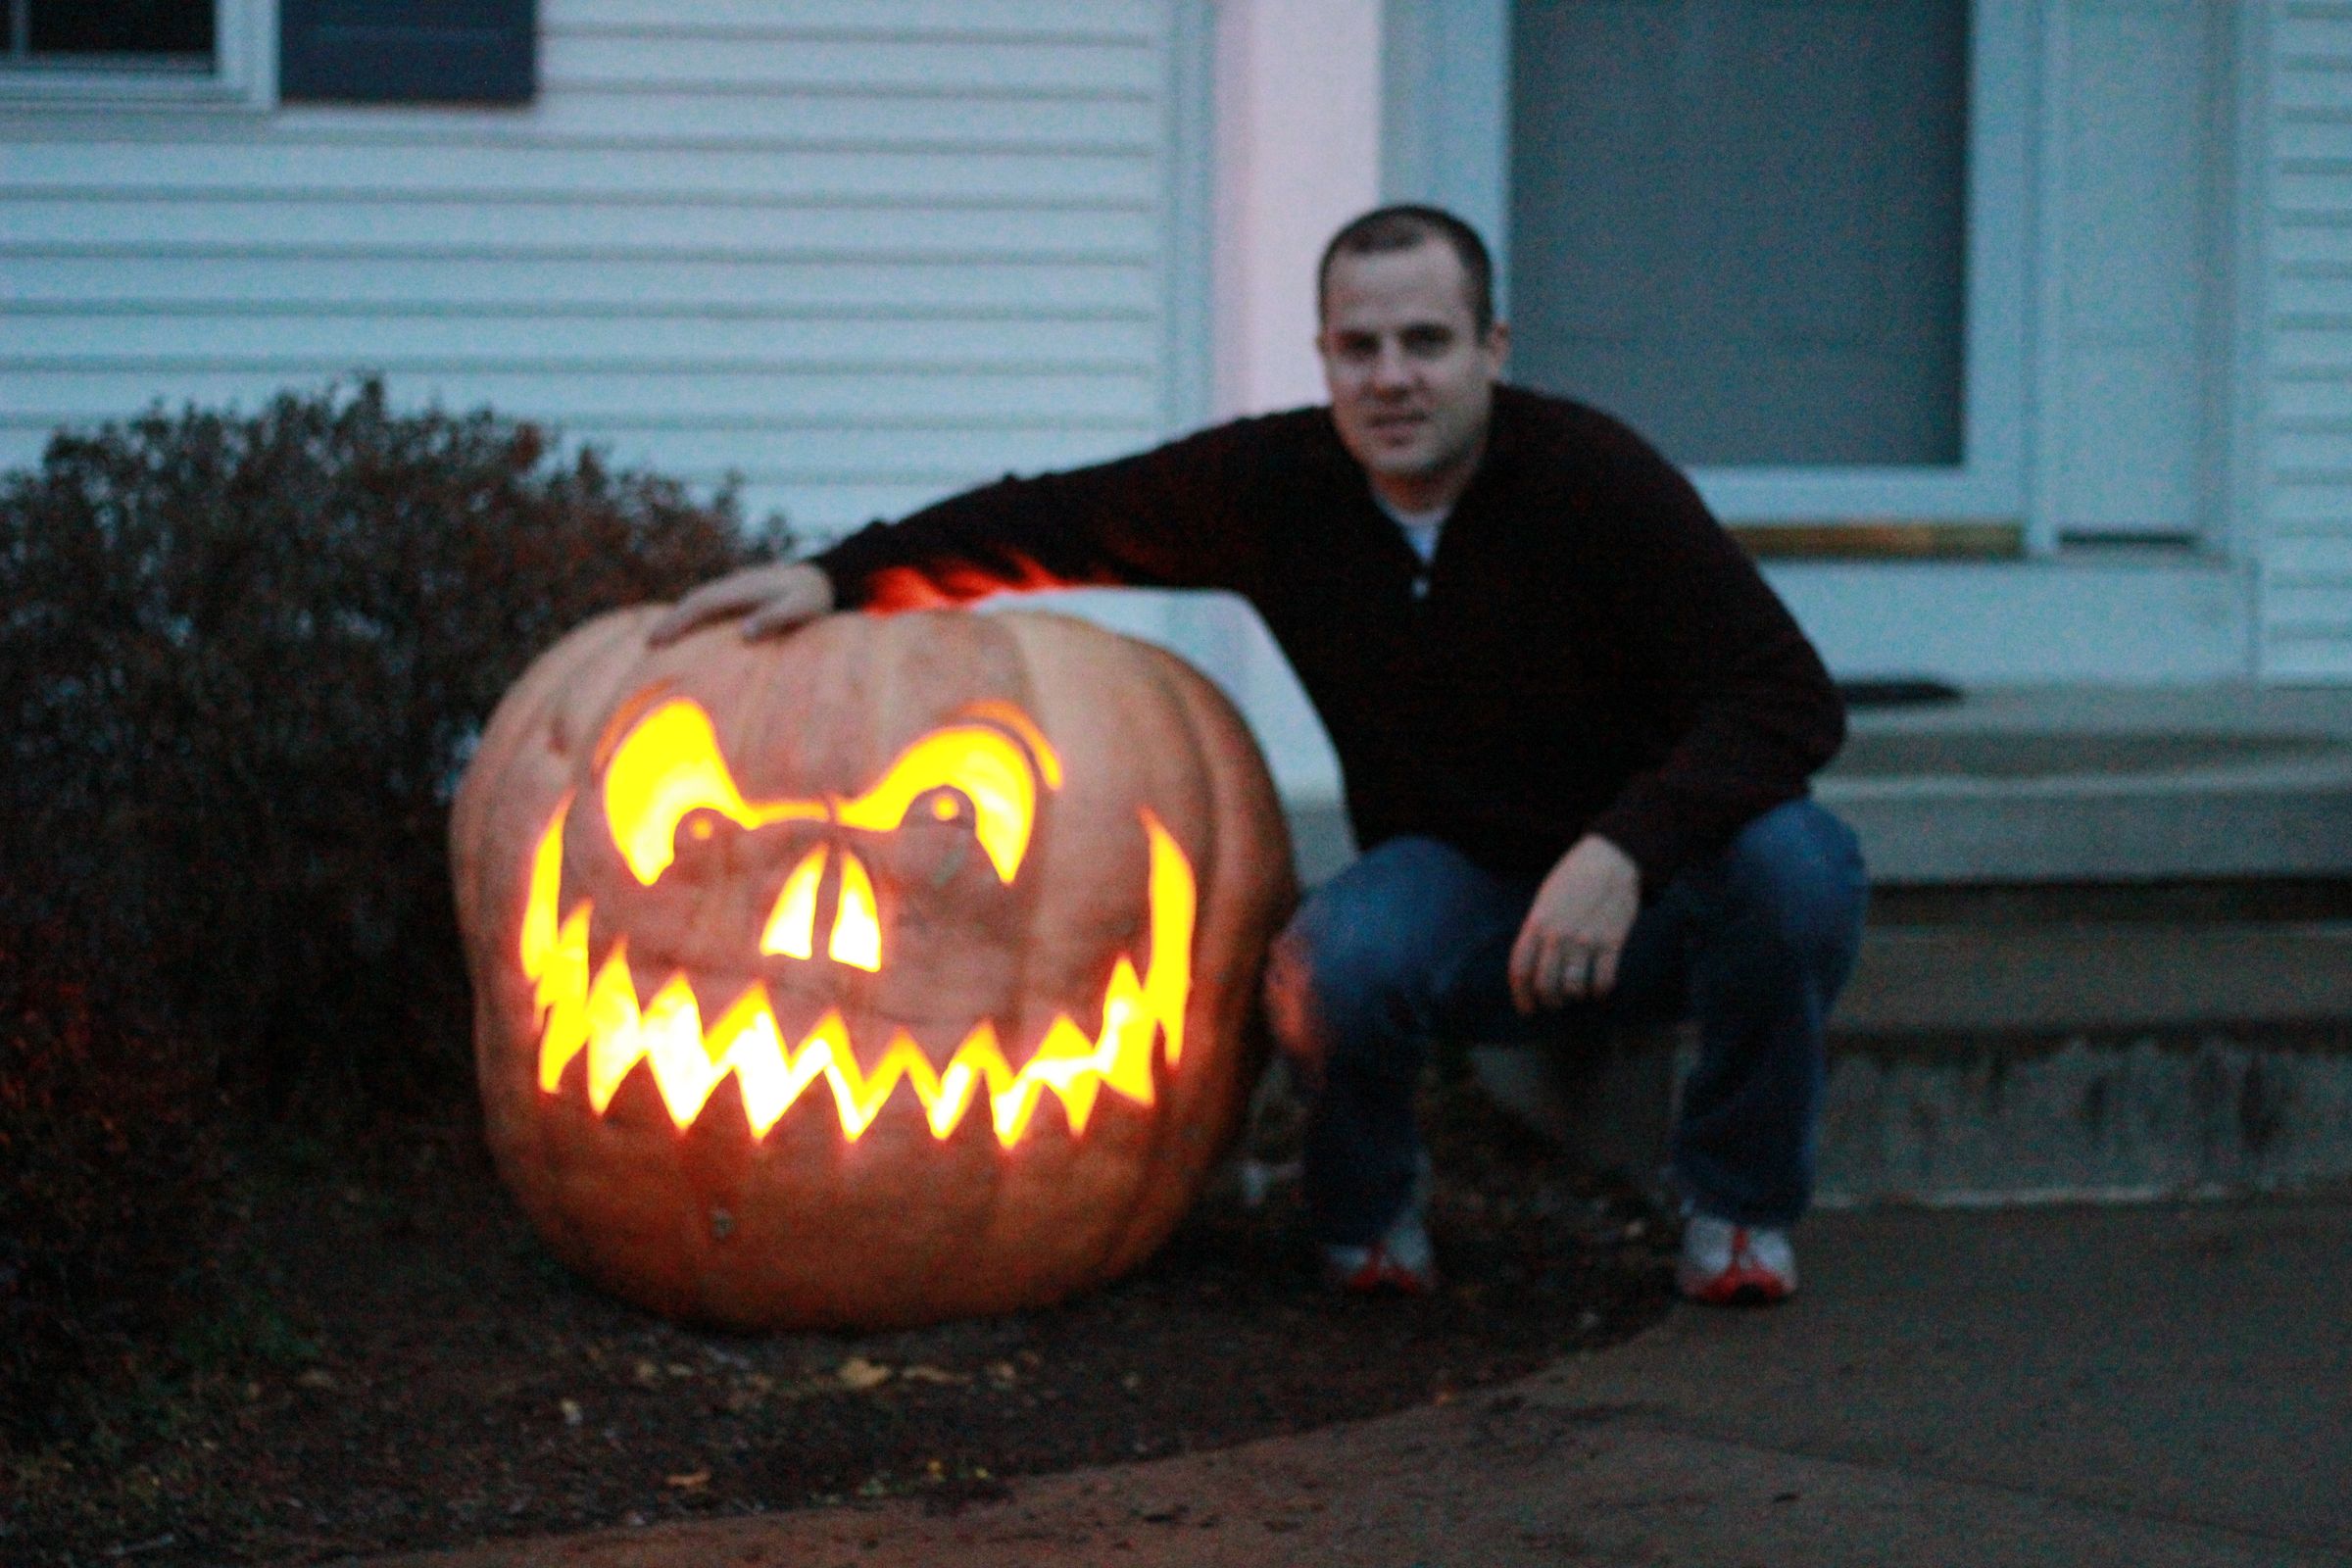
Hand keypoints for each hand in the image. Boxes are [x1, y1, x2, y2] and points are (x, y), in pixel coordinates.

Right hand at [647, 561, 834, 644]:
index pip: (702, 604)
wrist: (821, 576)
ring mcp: (735, 586)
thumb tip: (744, 634)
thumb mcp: (800, 609)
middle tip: (648, 644)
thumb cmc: (812, 597)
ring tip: (660, 639)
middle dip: (671, 620)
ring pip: (700, 599)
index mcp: (743, 589)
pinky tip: (686, 629)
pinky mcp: (739, 592)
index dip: (679, 620)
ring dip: (679, 616)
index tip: (660, 639)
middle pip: (694, 600)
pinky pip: (710, 602)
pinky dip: (693, 614)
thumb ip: (775, 618)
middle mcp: (734, 584)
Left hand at [1508, 834, 1639, 1013]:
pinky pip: (1603, 980)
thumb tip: (1533, 964)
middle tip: (1555, 1002)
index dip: (1521, 995)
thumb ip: (1537, 930)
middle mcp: (1557, 935)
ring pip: (1574, 988)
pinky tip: (1600, 989)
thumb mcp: (1545, 899)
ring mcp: (1585, 940)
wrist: (1611, 859)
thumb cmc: (1575, 878)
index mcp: (1537, 923)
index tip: (1527, 1009)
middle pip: (1546, 985)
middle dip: (1549, 1000)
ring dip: (1575, 996)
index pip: (1520, 970)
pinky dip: (1600, 991)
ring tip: (1578, 993)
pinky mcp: (1611, 942)